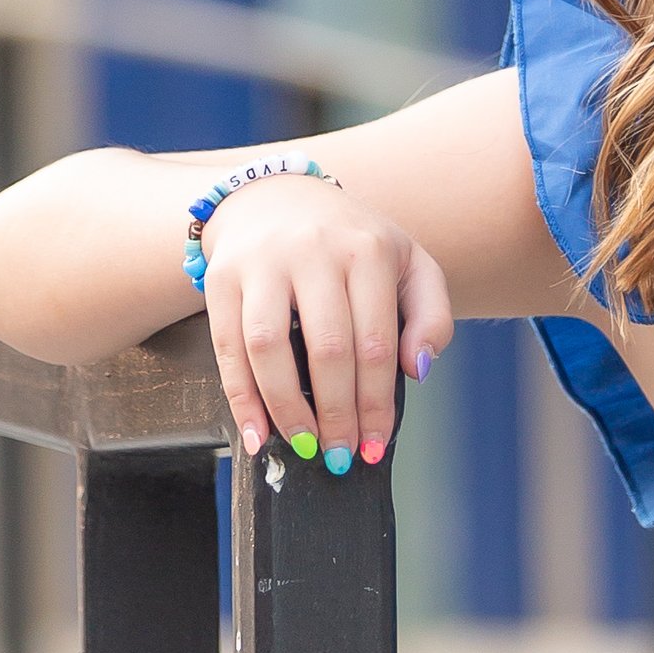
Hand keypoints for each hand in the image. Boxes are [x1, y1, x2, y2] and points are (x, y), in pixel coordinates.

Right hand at [195, 177, 453, 469]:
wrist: (275, 197)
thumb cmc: (351, 243)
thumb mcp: (409, 263)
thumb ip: (431, 315)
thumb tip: (419, 371)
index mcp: (368, 251)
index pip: (376, 343)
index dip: (376, 403)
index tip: (374, 445)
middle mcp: (314, 251)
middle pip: (327, 349)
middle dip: (336, 413)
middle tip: (340, 455)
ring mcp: (263, 262)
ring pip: (269, 348)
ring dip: (286, 408)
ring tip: (303, 446)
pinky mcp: (222, 277)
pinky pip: (227, 347)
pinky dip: (241, 398)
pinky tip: (256, 433)